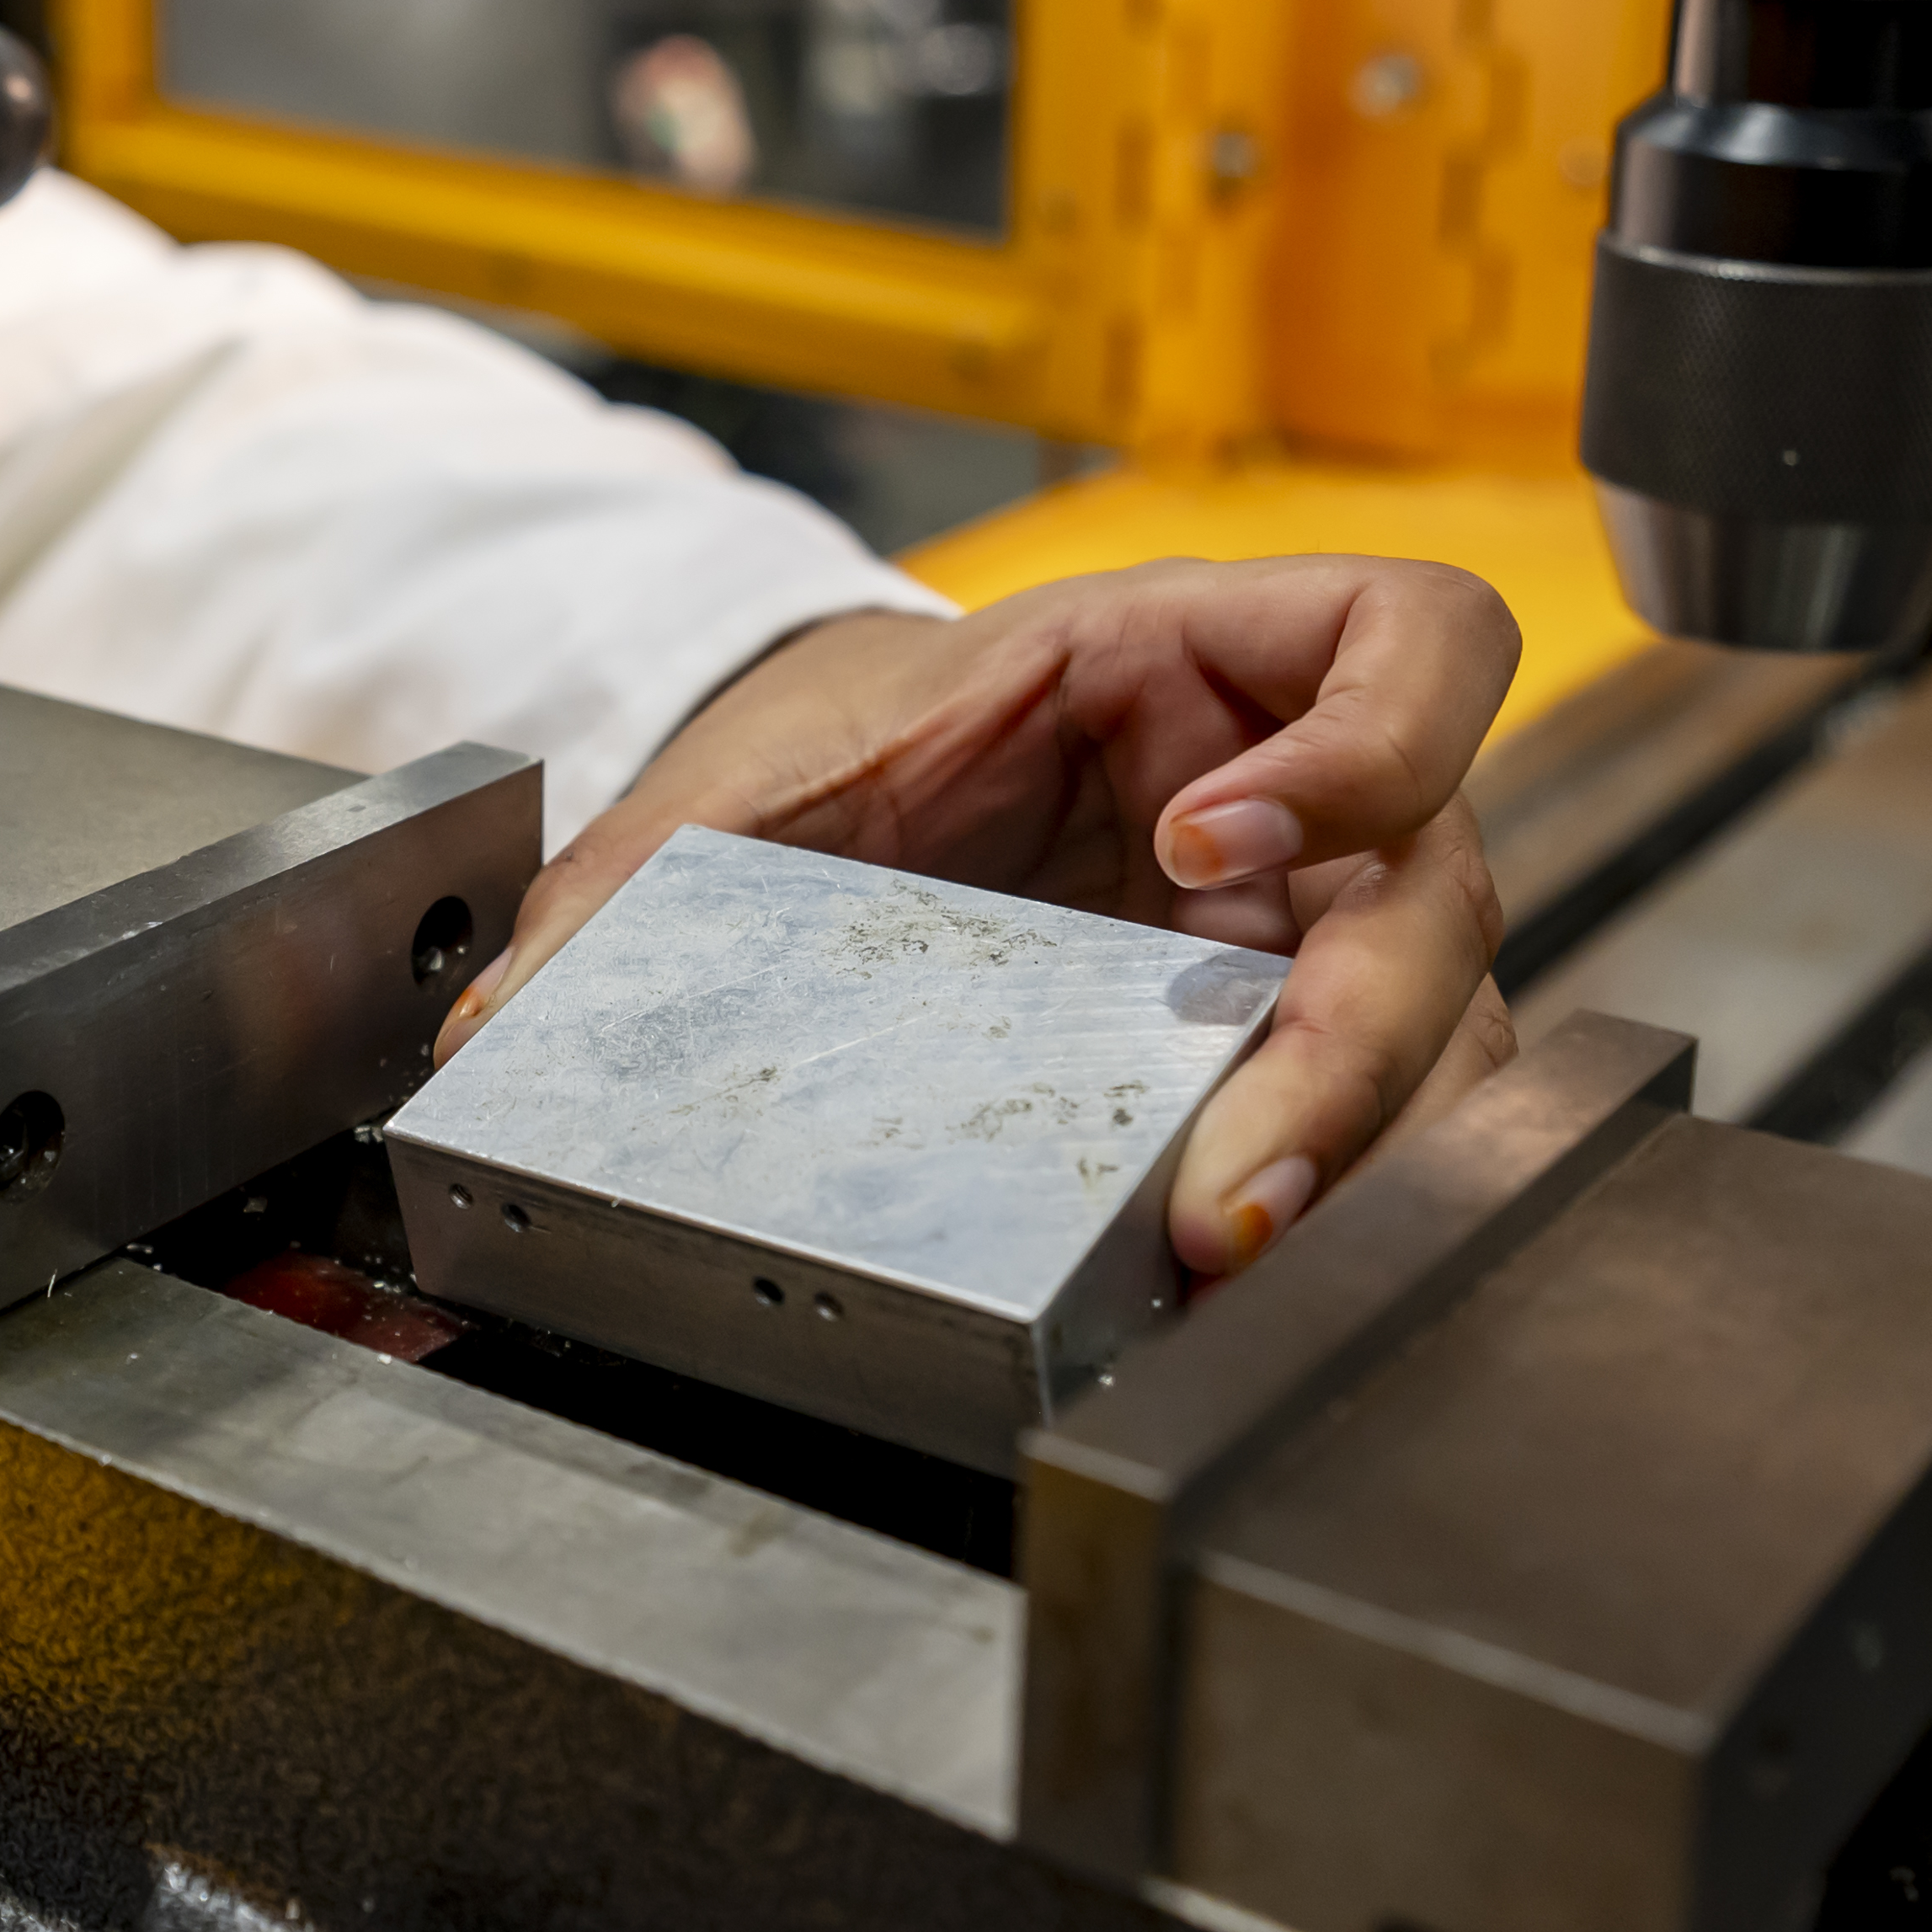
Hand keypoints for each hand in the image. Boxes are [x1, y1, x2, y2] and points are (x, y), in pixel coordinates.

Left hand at [436, 560, 1521, 1277]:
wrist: (833, 820)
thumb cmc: (844, 755)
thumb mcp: (753, 785)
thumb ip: (640, 882)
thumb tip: (497, 1018)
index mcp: (1197, 659)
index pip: (1412, 640)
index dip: (1367, 740)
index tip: (1206, 838)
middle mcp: (1301, 801)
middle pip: (1434, 899)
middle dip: (1355, 1051)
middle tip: (1231, 1189)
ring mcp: (1300, 938)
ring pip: (1432, 1042)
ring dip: (1354, 1161)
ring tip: (1220, 1265)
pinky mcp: (1272, 1057)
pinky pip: (1357, 1131)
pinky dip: (1311, 1203)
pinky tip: (1203, 1292)